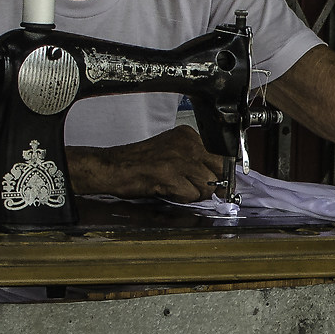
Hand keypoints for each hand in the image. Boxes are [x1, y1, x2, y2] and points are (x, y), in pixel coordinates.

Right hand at [69, 126, 224, 200]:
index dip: (220, 174)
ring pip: (208, 184)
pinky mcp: (170, 174)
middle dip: (213, 185)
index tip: (217, 184)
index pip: (220, 156)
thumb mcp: (173, 153)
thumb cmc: (140, 162)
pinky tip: (167, 190)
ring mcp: (179, 158)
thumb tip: (219, 182)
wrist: (113, 166)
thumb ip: (196, 162)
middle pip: (219, 169)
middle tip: (199, 191)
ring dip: (195, 193)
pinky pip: (191, 194)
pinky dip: (182, 198)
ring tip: (176, 188)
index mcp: (188, 135)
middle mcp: (187, 143)